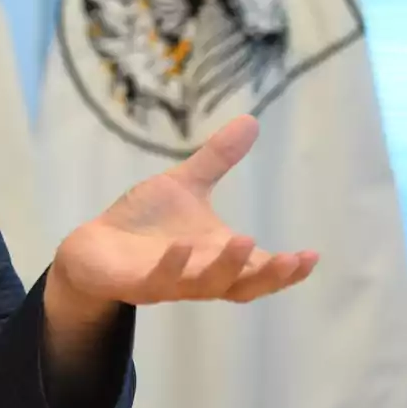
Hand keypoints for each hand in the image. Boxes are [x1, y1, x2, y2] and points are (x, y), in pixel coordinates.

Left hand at [51, 115, 317, 307]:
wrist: (93, 247)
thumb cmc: (145, 223)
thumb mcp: (185, 185)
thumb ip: (217, 159)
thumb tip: (250, 120)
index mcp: (217, 256)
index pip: (260, 272)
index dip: (287, 270)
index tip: (312, 255)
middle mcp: (199, 274)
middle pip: (242, 287)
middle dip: (269, 276)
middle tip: (294, 260)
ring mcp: (168, 282)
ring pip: (205, 286)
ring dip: (227, 268)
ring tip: (246, 240)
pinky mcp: (135, 282)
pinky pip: (158, 281)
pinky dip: (171, 266)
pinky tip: (180, 247)